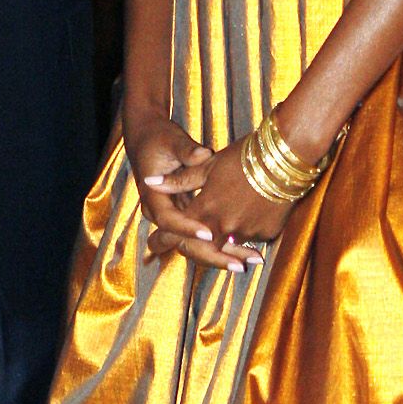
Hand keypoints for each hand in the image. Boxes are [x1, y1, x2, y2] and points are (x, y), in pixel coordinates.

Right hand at [124, 112, 245, 273]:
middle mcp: (163, 214)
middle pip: (187, 245)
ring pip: (199, 246)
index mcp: (153, 199)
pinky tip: (251, 250)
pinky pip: (206, 237)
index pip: (170, 221)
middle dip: (214, 255)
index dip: (189, 228)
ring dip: (226, 254)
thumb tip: (202, 154)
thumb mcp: (171, 142)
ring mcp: (177, 217)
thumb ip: (187, 152)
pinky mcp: (188, 216)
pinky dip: (226, 244)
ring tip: (255, 259)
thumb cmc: (159, 139)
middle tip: (241, 263)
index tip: (210, 232)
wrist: (147, 140)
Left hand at [145, 140, 291, 267]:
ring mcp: (247, 232)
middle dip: (189, 249)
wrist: (285, 157)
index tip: (154, 243)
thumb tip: (151, 183)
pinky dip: (243, 235)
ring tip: (209, 236)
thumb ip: (179, 180)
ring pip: (226, 244)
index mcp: (206, 210)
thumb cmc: (243, 157)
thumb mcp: (207, 166)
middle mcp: (224, 227)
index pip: (177, 233)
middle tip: (178, 248)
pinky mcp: (267, 233)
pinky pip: (249, 239)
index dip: (163, 239)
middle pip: (200, 248)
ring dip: (218, 244)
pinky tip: (244, 224)